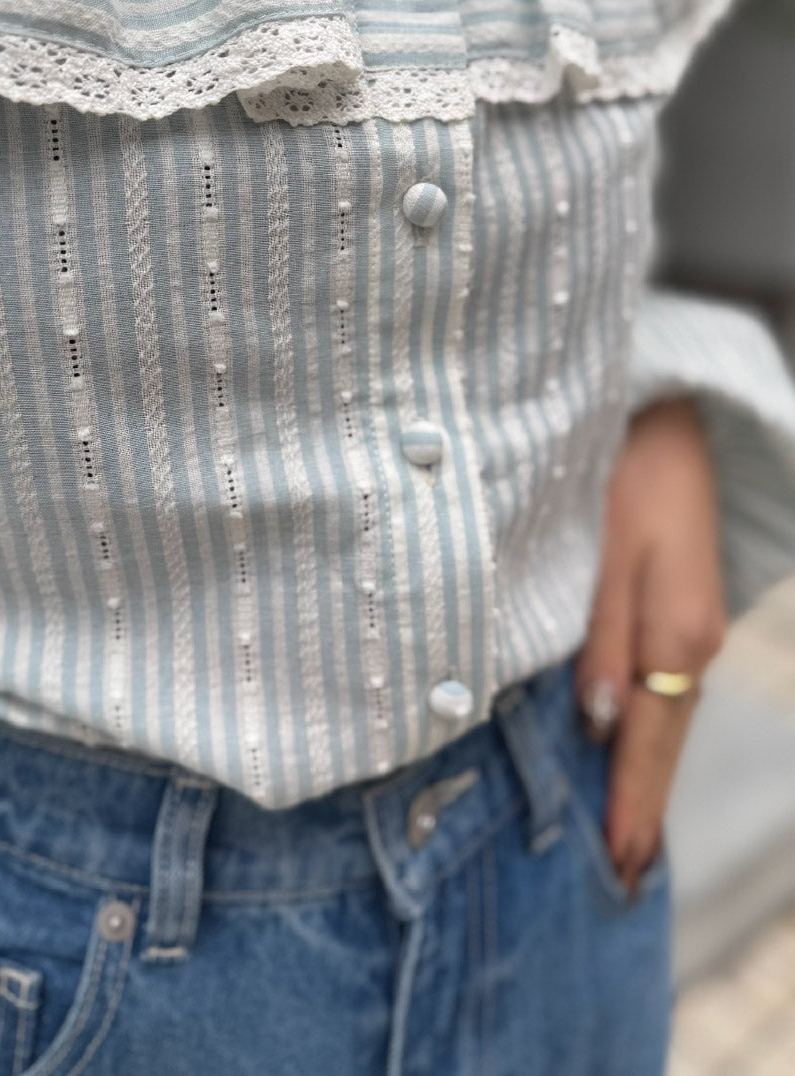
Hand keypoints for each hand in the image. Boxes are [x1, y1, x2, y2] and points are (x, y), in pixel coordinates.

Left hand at [575, 397, 727, 892]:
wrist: (668, 411)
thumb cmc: (623, 469)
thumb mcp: (604, 546)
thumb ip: (599, 632)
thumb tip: (596, 719)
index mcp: (675, 635)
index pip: (649, 741)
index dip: (632, 802)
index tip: (617, 863)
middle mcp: (689, 642)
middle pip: (664, 739)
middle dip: (644, 804)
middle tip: (623, 874)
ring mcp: (689, 624)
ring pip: (666, 715)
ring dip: (644, 770)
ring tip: (627, 829)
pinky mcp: (677, 605)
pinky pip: (663, 685)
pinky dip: (646, 726)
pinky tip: (626, 742)